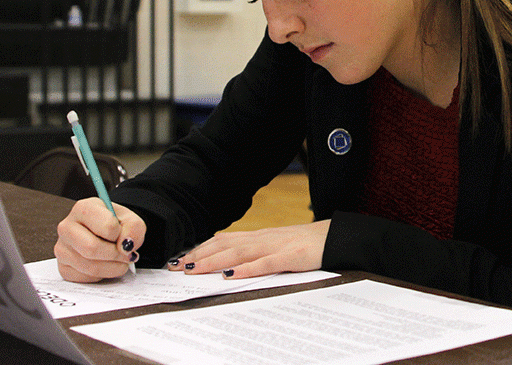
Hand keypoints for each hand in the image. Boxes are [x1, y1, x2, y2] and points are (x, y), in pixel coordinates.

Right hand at [54, 198, 145, 281]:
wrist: (103, 235)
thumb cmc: (113, 225)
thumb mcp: (130, 220)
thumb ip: (134, 228)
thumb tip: (125, 246)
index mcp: (83, 208)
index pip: (107, 226)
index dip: (120, 234)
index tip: (123, 236)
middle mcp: (67, 227)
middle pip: (92, 248)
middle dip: (115, 255)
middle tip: (125, 254)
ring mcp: (62, 248)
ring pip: (90, 266)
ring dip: (112, 268)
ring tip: (118, 260)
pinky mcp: (63, 267)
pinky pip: (85, 278)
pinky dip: (101, 275)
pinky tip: (104, 265)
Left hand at [167, 220, 330, 278]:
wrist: (334, 237)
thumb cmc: (303, 244)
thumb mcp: (274, 245)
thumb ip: (252, 249)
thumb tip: (226, 256)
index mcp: (258, 236)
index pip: (223, 241)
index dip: (200, 248)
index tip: (179, 258)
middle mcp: (262, 238)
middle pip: (225, 246)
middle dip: (199, 256)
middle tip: (177, 266)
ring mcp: (276, 246)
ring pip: (240, 253)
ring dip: (215, 261)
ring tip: (194, 269)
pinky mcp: (291, 256)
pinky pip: (267, 264)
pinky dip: (249, 269)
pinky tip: (234, 275)